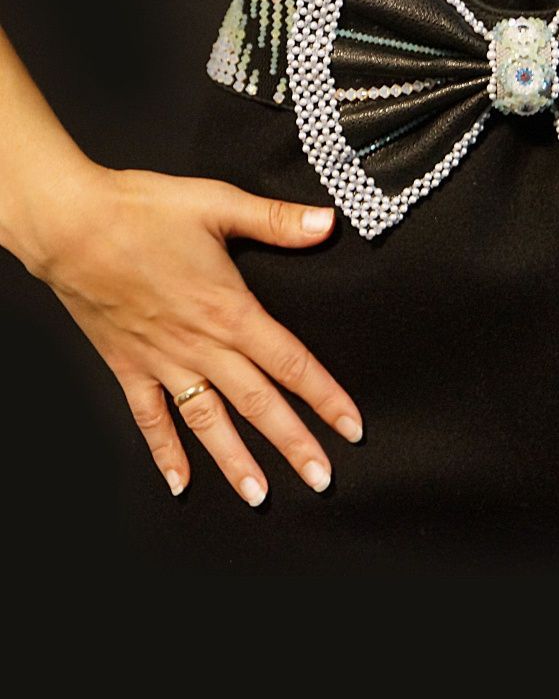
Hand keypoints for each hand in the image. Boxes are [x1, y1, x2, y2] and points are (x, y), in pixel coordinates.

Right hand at [24, 164, 361, 505]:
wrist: (68, 225)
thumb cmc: (141, 211)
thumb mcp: (218, 203)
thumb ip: (276, 220)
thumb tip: (327, 222)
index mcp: (230, 311)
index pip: (292, 364)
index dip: (326, 398)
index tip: (351, 428)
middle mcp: (201, 346)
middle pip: (259, 404)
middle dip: (294, 444)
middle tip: (321, 479)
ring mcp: (163, 361)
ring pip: (209, 421)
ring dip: (236, 460)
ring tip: (260, 495)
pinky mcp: (128, 365)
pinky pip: (149, 417)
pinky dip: (164, 451)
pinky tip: (179, 482)